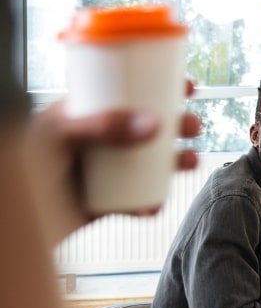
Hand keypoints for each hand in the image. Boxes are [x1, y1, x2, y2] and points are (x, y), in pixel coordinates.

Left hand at [19, 80, 201, 246]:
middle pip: (148, 127)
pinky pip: (139, 200)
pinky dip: (152, 202)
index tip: (186, 85)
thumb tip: (155, 123)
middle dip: (178, 126)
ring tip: (190, 163)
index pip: (126, 91)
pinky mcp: (107, 200)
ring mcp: (105, 170)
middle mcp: (99, 140)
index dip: (159, 85)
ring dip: (176, 162)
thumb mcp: (60, 135)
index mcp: (85, 114)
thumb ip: (104, 126)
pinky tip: (154, 203)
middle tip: (193, 126)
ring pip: (151, 164)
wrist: (18, 222)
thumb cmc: (22, 168)